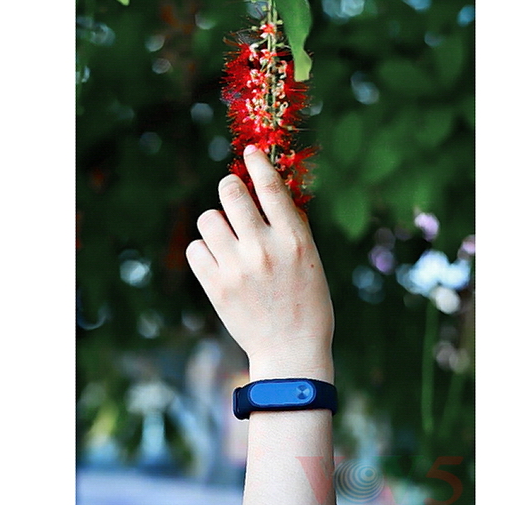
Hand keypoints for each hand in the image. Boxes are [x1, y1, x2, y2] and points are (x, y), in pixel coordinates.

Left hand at [186, 144, 333, 382]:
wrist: (291, 351)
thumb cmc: (307, 303)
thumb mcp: (311, 260)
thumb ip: (291, 225)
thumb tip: (270, 190)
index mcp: (294, 239)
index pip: (270, 186)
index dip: (258, 163)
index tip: (250, 152)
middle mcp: (264, 248)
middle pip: (230, 193)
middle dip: (229, 188)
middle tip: (232, 195)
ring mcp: (237, 268)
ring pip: (207, 219)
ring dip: (215, 222)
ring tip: (226, 238)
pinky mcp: (216, 287)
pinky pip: (194, 249)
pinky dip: (203, 250)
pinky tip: (218, 261)